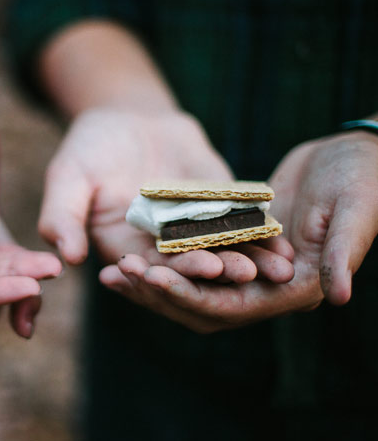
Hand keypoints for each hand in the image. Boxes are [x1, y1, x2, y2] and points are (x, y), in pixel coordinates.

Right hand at [40, 107, 291, 281]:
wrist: (126, 117)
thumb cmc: (89, 147)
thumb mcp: (67, 178)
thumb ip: (62, 217)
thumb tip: (65, 258)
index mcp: (124, 249)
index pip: (150, 268)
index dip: (175, 270)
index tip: (199, 269)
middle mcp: (159, 248)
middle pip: (190, 266)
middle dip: (218, 270)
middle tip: (243, 274)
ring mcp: (191, 231)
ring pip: (221, 251)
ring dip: (248, 261)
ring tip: (275, 268)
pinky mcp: (217, 211)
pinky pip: (238, 225)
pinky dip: (259, 235)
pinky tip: (283, 241)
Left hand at [98, 130, 377, 331]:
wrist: (355, 157)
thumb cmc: (365, 181)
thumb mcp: (355, 212)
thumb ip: (342, 253)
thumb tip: (336, 297)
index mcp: (292, 290)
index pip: (227, 306)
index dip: (186, 294)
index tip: (149, 277)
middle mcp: (265, 288)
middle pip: (199, 303)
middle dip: (157, 292)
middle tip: (114, 276)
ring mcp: (247, 269)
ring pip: (189, 285)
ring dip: (151, 280)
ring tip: (110, 270)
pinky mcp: (233, 245)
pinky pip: (191, 257)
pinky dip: (163, 256)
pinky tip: (130, 247)